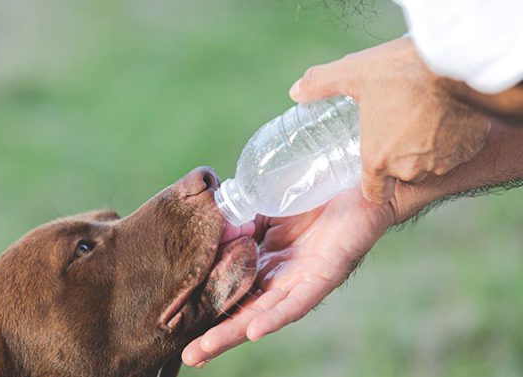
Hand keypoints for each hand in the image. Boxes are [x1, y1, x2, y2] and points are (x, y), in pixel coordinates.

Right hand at [182, 187, 396, 366]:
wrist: (357, 178)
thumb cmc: (312, 192)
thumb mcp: (265, 204)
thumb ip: (240, 218)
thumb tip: (208, 228)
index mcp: (265, 262)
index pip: (230, 290)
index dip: (207, 306)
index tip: (178, 324)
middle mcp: (281, 278)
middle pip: (243, 311)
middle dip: (216, 334)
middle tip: (188, 356)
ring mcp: (302, 279)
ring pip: (264, 313)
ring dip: (235, 332)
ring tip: (206, 348)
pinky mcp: (325, 274)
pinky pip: (298, 301)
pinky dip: (275, 316)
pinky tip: (254, 331)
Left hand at [289, 37, 491, 203]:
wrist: (461, 63)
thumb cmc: (403, 72)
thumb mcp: (354, 72)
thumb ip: (321, 84)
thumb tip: (295, 91)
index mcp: (378, 159)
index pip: (374, 192)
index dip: (373, 179)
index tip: (373, 160)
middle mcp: (410, 168)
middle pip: (402, 176)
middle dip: (399, 157)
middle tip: (395, 128)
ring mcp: (442, 161)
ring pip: (430, 164)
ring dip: (425, 149)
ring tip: (419, 119)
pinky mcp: (468, 150)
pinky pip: (456, 152)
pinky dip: (450, 139)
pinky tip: (444, 116)